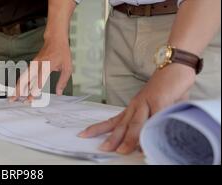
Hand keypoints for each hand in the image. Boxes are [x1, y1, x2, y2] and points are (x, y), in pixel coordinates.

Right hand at [9, 39, 72, 102]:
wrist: (55, 39)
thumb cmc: (62, 52)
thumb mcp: (67, 67)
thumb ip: (62, 81)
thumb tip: (59, 93)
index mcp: (48, 65)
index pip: (40, 77)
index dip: (36, 87)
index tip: (32, 96)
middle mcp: (38, 65)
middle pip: (26, 78)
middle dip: (20, 90)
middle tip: (15, 99)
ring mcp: (33, 64)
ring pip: (23, 77)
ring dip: (17, 88)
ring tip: (12, 98)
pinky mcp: (31, 65)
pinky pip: (24, 76)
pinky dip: (20, 84)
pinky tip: (17, 91)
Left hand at [79, 64, 195, 153]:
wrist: (176, 66)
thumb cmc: (166, 89)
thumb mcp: (155, 107)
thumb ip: (151, 122)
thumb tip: (149, 140)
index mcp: (133, 108)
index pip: (112, 120)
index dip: (98, 128)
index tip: (84, 135)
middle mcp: (136, 105)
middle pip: (121, 124)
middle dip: (112, 138)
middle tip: (103, 149)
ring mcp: (147, 102)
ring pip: (135, 123)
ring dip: (129, 138)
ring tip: (122, 150)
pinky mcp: (160, 100)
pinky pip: (154, 118)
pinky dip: (150, 130)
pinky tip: (148, 140)